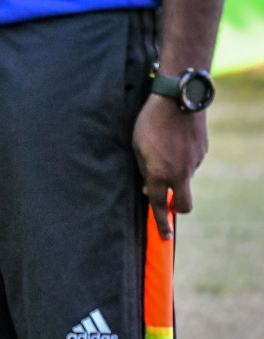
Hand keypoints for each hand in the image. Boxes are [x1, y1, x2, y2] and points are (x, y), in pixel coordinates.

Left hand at [133, 93, 208, 238]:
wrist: (177, 101)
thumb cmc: (149, 122)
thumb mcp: (137, 147)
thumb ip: (144, 171)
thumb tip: (150, 189)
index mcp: (160, 174)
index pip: (160, 206)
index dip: (162, 224)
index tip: (166, 237)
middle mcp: (180, 173)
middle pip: (185, 205)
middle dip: (177, 208)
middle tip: (168, 201)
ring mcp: (194, 164)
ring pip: (185, 178)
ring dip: (175, 173)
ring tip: (163, 148)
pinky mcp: (202, 153)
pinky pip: (190, 162)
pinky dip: (182, 158)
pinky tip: (174, 140)